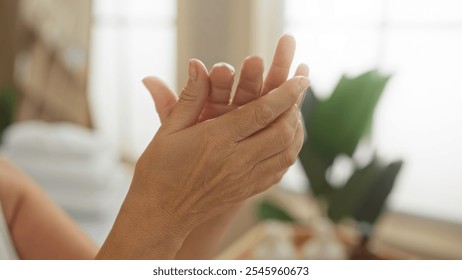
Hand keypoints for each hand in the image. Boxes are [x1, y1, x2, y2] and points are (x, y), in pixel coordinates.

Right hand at [141, 35, 308, 259]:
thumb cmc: (159, 169)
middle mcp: (236, 160)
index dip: (286, 93)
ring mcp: (245, 178)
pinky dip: (289, 152)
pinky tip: (287, 140)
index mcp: (216, 139)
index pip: (261, 112)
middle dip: (296, 107)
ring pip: (286, 152)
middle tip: (300, 91)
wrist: (161, 214)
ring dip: (296, 129)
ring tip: (296, 112)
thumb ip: (189, 97)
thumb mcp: (168, 129)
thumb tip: (197, 64)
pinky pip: (279, 170)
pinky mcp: (248, 191)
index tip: (301, 78)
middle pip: (281, 131)